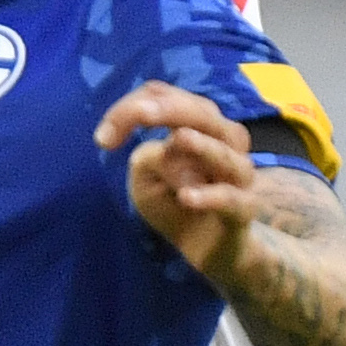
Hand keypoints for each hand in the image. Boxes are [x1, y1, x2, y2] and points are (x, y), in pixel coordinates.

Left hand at [95, 82, 268, 280]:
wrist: (209, 248)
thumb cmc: (174, 203)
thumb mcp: (145, 179)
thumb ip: (149, 158)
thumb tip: (171, 150)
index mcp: (197, 125)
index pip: (164, 97)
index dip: (132, 107)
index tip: (102, 140)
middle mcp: (223, 141)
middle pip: (201, 112)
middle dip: (169, 110)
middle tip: (141, 115)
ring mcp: (237, 174)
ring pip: (223, 151)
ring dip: (201, 145)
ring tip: (178, 139)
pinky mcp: (243, 209)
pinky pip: (231, 199)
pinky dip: (211, 196)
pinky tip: (187, 196)